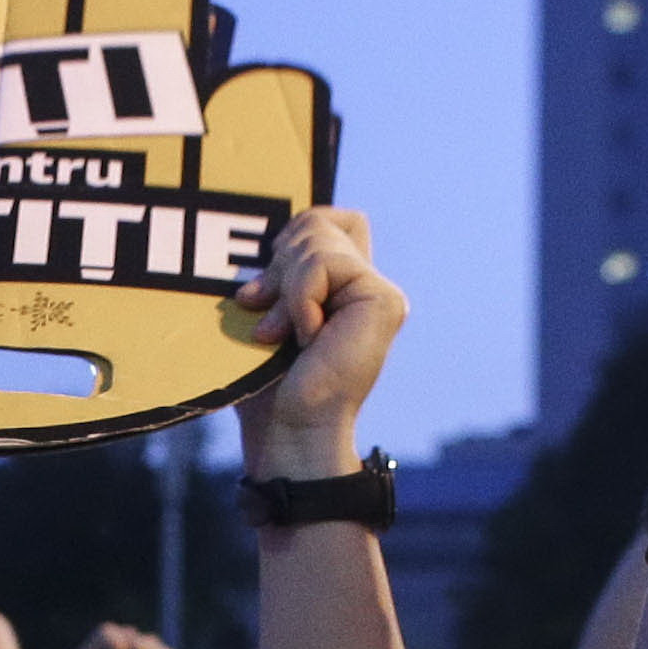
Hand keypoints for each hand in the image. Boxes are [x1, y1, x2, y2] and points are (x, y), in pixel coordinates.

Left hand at [238, 208, 403, 466]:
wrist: (289, 430)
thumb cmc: (267, 383)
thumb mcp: (264, 313)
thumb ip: (278, 273)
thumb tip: (272, 236)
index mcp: (343, 285)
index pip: (328, 218)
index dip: (294, 233)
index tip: (267, 285)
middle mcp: (367, 285)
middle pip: (318, 221)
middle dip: (278, 263)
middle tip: (263, 314)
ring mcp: (379, 292)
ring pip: (317, 240)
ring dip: (284, 288)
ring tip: (276, 334)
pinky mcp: (383, 300)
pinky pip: (324, 265)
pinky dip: (298, 299)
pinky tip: (303, 338)